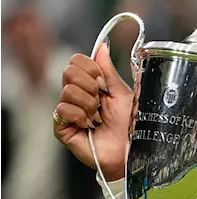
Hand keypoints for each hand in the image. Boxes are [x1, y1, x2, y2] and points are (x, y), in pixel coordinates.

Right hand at [53, 44, 134, 180]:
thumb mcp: (123, 94)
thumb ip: (109, 71)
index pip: (77, 61)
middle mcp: (77, 96)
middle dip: (91, 85)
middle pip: (69, 72)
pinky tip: (90, 126)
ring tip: (99, 118)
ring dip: (89, 104)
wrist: (132, 151)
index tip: (105, 83)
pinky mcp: (62, 128)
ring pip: (67, 91)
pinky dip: (80, 116)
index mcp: (92, 85)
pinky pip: (62, 109)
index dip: (91, 68)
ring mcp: (68, 111)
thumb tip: (101, 47)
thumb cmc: (131, 126)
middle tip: (102, 101)